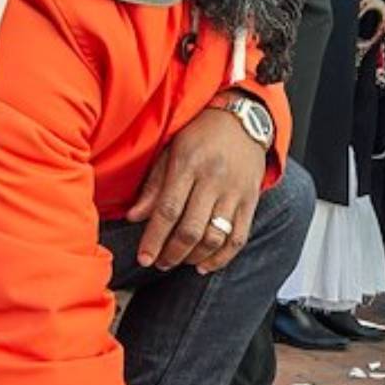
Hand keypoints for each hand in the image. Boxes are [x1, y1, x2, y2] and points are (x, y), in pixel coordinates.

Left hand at [127, 106, 265, 273]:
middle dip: (172, 253)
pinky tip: (205, 265)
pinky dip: (222, 257)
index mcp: (188, 164)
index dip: (154, 238)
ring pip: (215, 237)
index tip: (144, 258)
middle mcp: (213, 179)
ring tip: (179, 261)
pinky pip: (238, 237)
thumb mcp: (171, 150)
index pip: (168, 209)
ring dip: (194, 257)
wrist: (243, 120)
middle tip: (160, 263)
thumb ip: (154, 185)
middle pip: (191, 228)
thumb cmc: (201, 135)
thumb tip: (134, 217)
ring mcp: (235, 192)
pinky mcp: (251, 200)